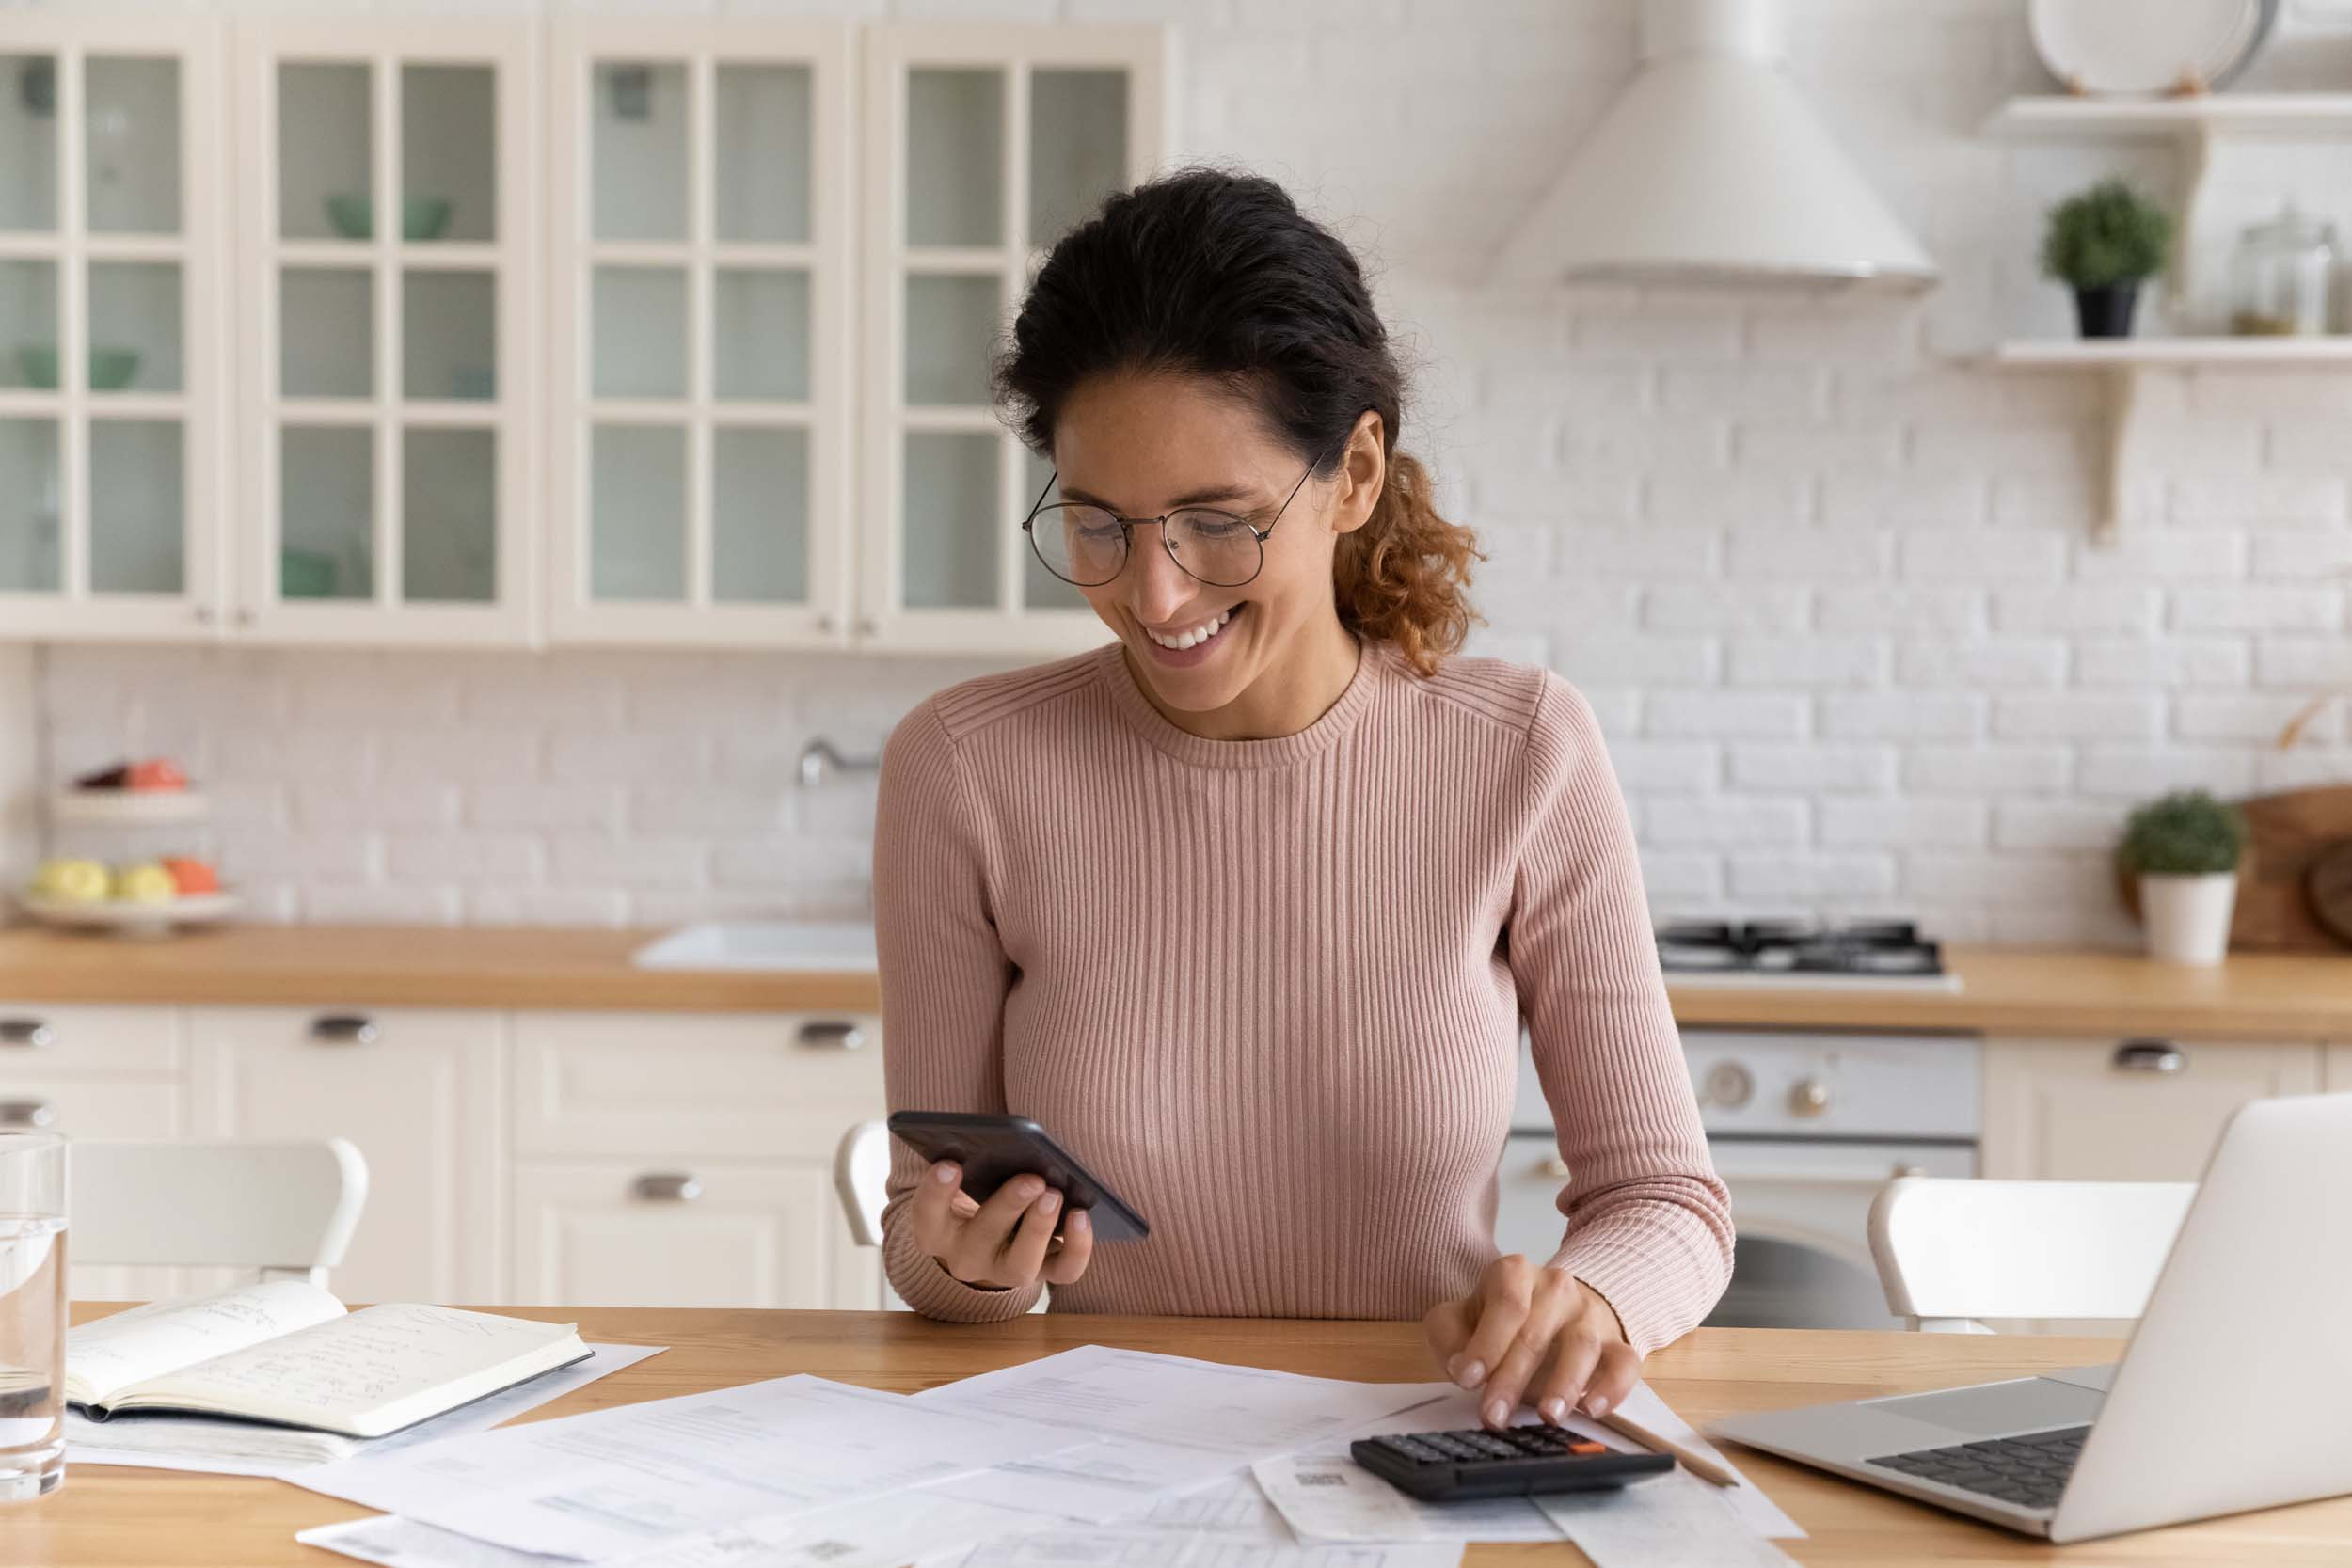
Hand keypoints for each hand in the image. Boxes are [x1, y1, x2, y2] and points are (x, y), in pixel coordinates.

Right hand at [908, 1161, 1095, 1290]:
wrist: (987, 1240)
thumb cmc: (974, 1194)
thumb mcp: (962, 1181)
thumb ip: (970, 1162)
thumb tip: (1004, 1140)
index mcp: (936, 1231)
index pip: (926, 1216)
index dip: (935, 1192)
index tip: (950, 1164)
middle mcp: (966, 1257)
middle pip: (980, 1238)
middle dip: (1008, 1205)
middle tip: (1032, 1178)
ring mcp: (1004, 1270)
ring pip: (1021, 1265)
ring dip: (1040, 1228)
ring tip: (1055, 1195)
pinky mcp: (1042, 1273)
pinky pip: (1063, 1272)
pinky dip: (1078, 1247)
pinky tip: (1081, 1214)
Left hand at [1423, 1255, 1639, 1430]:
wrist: (1554, 1308)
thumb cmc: (1499, 1320)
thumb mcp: (1460, 1318)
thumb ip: (1448, 1335)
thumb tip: (1461, 1368)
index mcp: (1514, 1273)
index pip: (1506, 1303)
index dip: (1487, 1342)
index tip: (1468, 1379)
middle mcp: (1556, 1287)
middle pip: (1536, 1332)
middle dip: (1511, 1379)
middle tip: (1493, 1416)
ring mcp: (1589, 1314)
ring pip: (1582, 1345)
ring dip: (1565, 1383)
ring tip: (1548, 1415)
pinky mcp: (1616, 1343)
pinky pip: (1624, 1363)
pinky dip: (1612, 1388)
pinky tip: (1592, 1410)